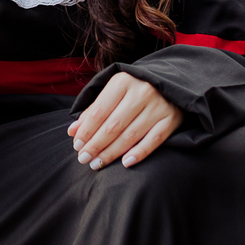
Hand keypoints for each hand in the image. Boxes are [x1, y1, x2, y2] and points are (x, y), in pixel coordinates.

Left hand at [67, 71, 182, 169]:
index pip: (99, 111)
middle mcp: (141, 92)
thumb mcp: (113, 91)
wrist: (171, 81)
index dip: (86, 131)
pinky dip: (139, 153)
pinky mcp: (171, 119)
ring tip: (97, 164)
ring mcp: (158, 106)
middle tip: (84, 158)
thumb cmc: (134, 88)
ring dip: (112, 153)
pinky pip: (154, 140)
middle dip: (96, 145)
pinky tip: (125, 163)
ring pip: (130, 136)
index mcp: (122, 82)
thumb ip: (93, 109)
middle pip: (113, 126)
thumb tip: (73, 131)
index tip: (77, 145)